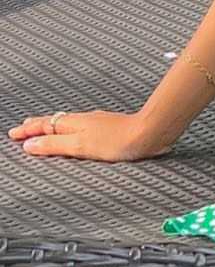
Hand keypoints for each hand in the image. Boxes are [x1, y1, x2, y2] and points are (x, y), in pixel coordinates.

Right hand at [7, 109, 169, 161]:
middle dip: (37, 126)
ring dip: (52, 127)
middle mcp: (83, 120)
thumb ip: (55, 145)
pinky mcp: (109, 129)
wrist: (149, 134)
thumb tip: (30, 144)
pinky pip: (80, 128)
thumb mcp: (80, 146)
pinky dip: (69, 131)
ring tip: (44, 131)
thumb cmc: (118, 140)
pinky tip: (76, 135)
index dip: (28, 130)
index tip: (13, 134)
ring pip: (67, 123)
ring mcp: (97, 123)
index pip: (44, 125)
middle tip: (23, 129)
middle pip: (54, 121)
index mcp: (73, 123)